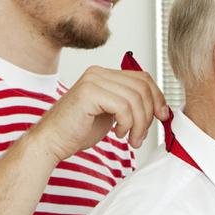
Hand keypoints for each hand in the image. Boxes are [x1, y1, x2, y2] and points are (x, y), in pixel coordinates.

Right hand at [27, 65, 168, 162]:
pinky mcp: (89, 93)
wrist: (52, 141)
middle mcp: (98, 73)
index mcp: (105, 75)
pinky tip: (117, 133)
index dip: (158, 97)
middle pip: (142, 87)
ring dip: (139, 124)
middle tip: (142, 135)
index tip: (162, 116)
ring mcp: (93, 80)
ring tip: (131, 139)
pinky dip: (127, 124)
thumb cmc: (80, 130)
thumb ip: (132, 105)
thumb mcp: (113, 114)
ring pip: (135, 99)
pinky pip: (123, 107)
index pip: (143, 78)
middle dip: (149, 114)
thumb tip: (161, 107)